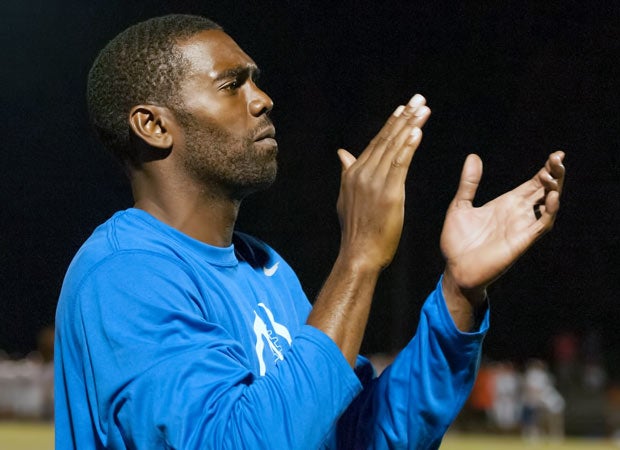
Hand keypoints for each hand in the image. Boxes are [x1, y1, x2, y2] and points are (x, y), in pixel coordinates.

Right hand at [336, 94, 430, 271]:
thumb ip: (347, 172)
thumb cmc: (357, 230)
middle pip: (386, 139)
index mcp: (353, 173)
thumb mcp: (346, 197)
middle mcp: (362, 173)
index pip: (375, 143)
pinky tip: (417, 131)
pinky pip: (400, 164)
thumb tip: (343, 153)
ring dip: (410, 125)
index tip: (402, 108)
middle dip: (404, 117)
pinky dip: (409, 146)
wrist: (359, 253)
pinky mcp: (389, 192)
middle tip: (418, 99)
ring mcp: (374, 182)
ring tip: (423, 109)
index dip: (391, 124)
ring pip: (395, 147)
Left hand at [441, 151, 565, 302]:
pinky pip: (541, 224)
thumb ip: (469, 183)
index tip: (557, 154)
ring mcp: (522, 227)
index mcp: (506, 204)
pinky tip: (551, 196)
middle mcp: (518, 214)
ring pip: (548, 205)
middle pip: (544, 190)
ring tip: (553, 173)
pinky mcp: (522, 241)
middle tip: (558, 157)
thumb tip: (473, 156)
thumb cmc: (457, 241)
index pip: (533, 183)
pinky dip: (549, 211)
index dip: (546, 169)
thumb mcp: (460, 206)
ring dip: (554, 189)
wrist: (455, 269)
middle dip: (554, 174)